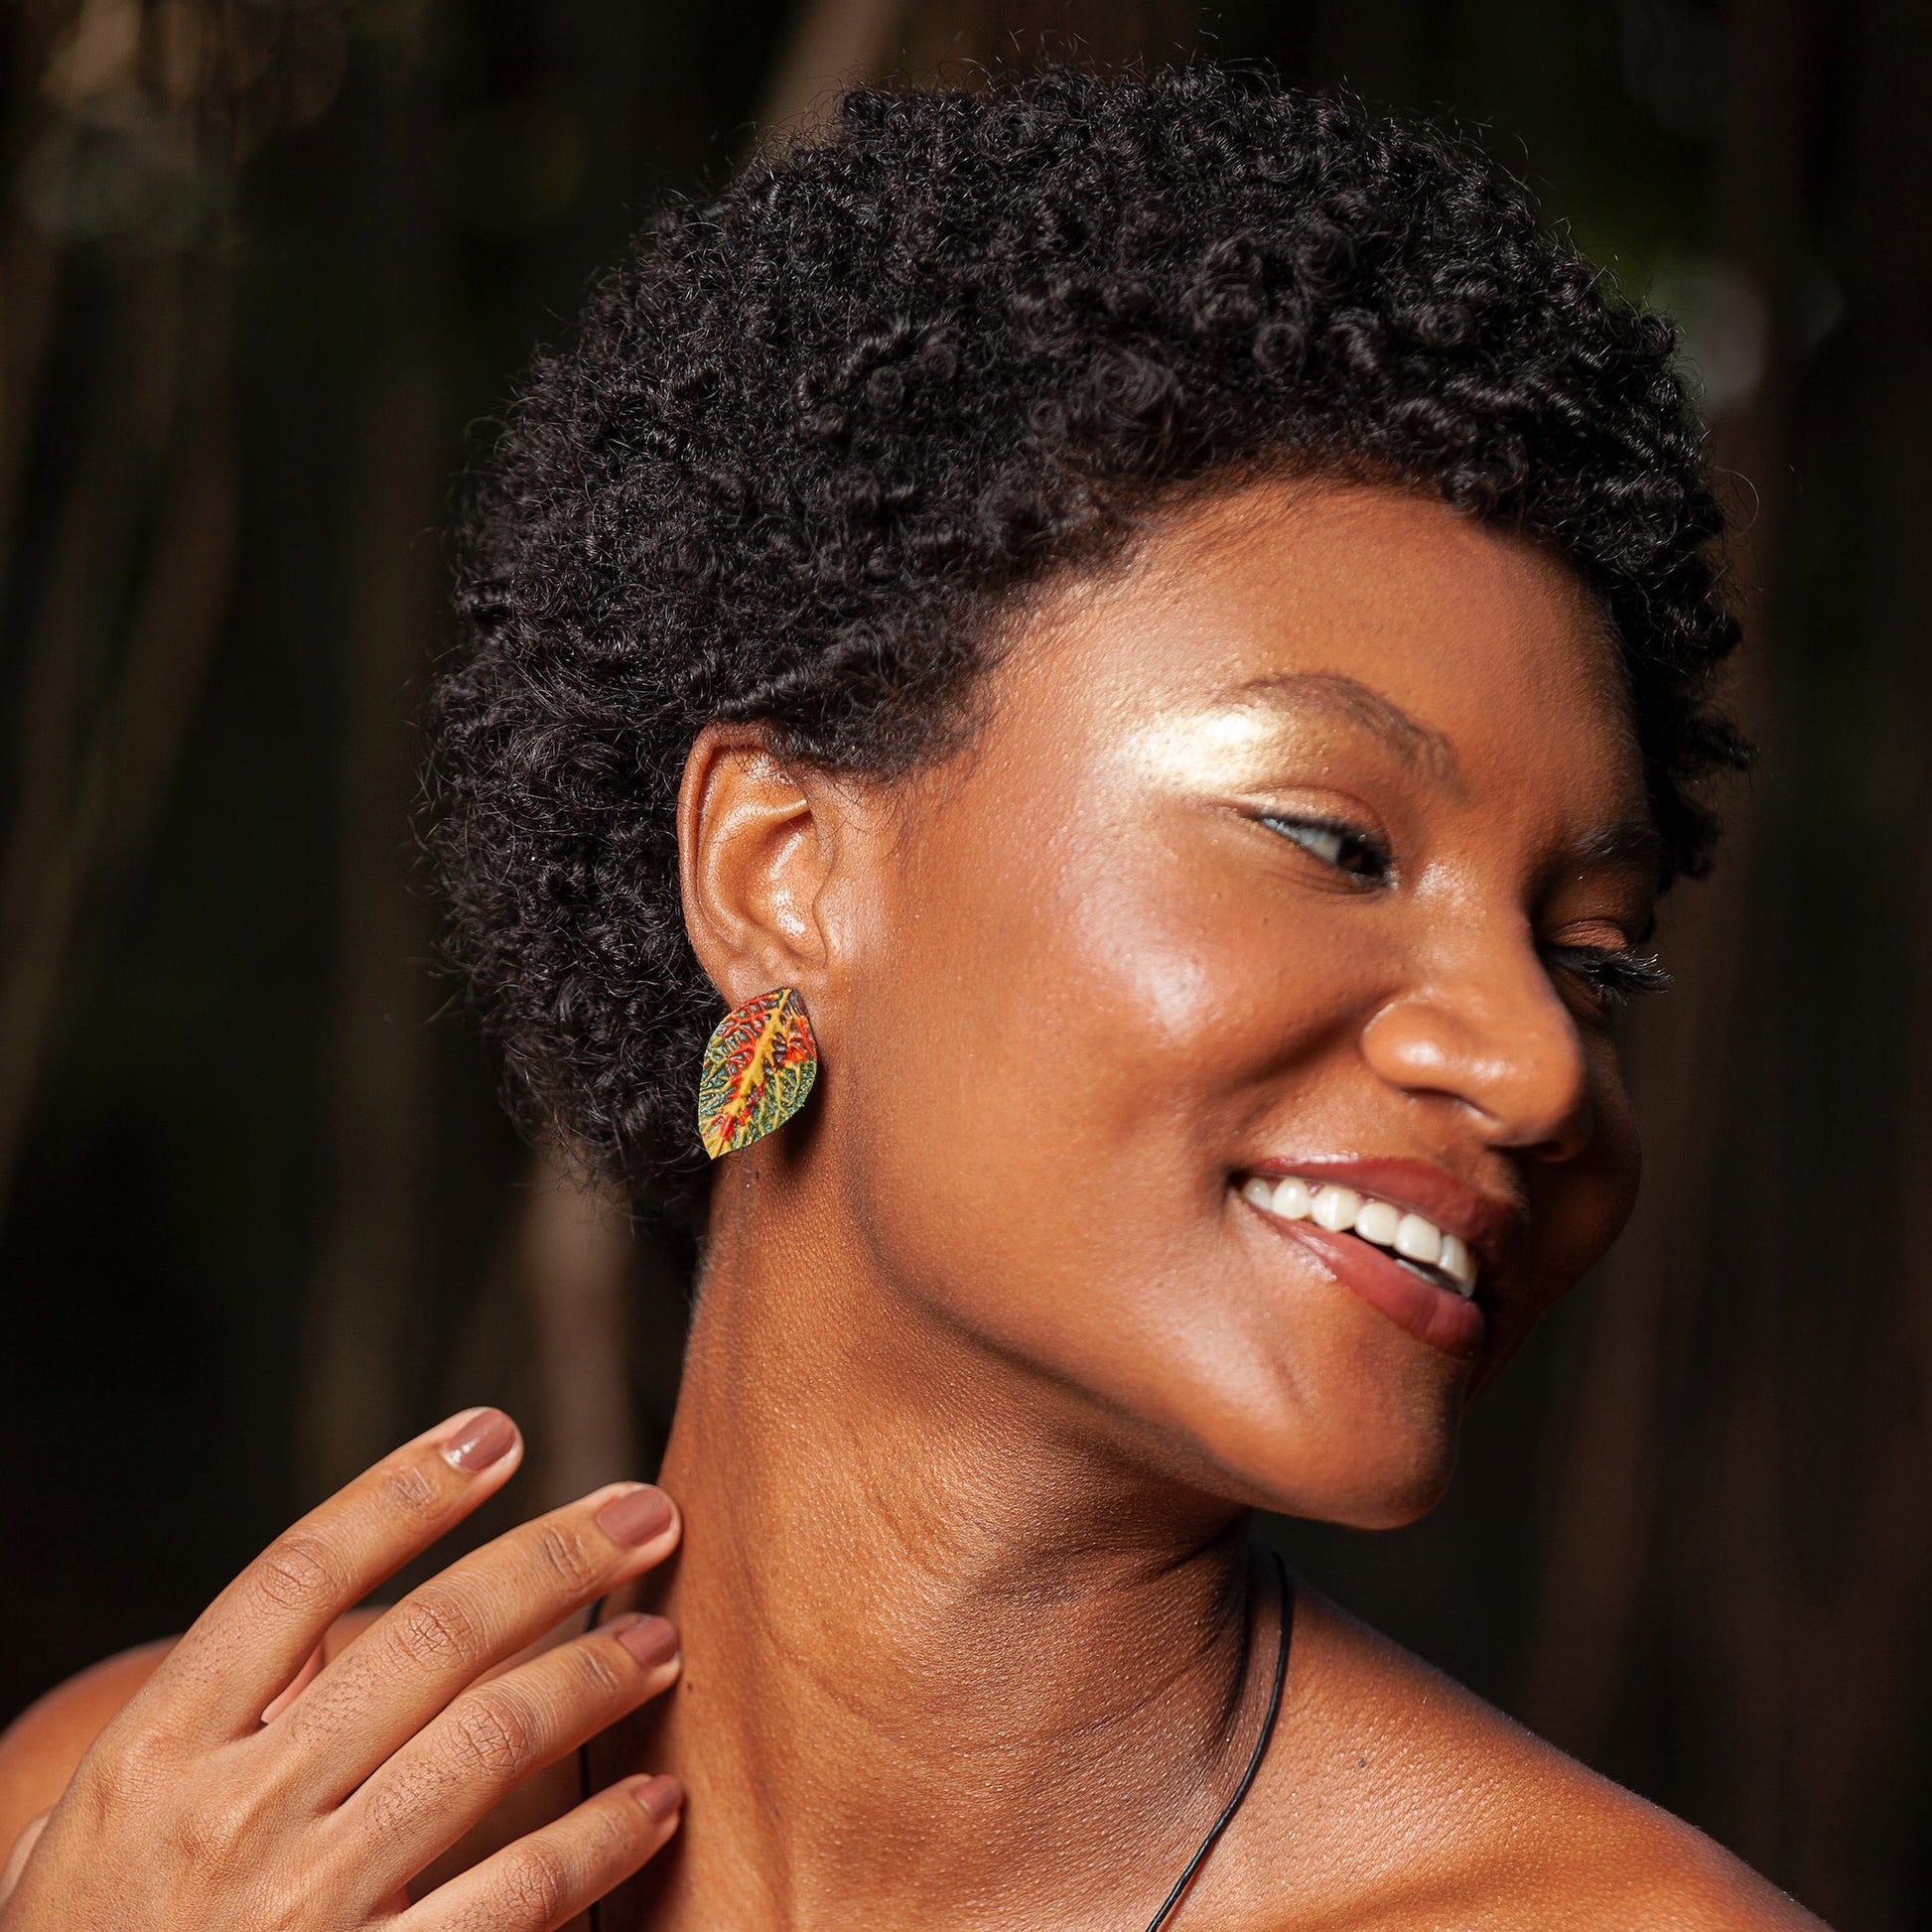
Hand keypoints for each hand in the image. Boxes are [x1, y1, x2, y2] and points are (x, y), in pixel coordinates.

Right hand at [0, 1409, 683, 1930]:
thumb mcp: (92, 1831)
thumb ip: (201, 1719)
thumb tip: (320, 1608)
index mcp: (154, 1755)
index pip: (296, 1574)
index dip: (405, 1490)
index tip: (495, 1433)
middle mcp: (228, 1816)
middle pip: (426, 1637)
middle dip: (553, 1559)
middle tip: (643, 1511)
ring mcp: (298, 1912)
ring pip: (485, 1744)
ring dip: (595, 1678)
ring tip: (664, 1641)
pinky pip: (513, 1897)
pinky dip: (596, 1841)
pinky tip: (657, 1802)